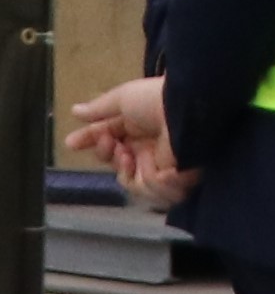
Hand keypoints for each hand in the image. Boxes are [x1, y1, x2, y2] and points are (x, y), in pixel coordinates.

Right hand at [66, 75, 199, 210]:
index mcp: (136, 131)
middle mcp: (149, 151)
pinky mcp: (177, 179)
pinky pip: (157, 193)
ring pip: (135, 186)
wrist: (185, 108)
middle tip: (112, 144)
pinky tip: (160, 170)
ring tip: (130, 155)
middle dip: (108, 156)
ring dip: (128, 172)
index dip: (91, 144)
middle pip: (119, 168)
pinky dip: (155, 184)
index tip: (71, 143)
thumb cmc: (155, 99)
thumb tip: (75, 111)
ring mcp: (163, 166)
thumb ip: (100, 110)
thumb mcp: (123, 99)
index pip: (109, 144)